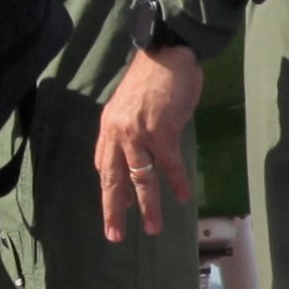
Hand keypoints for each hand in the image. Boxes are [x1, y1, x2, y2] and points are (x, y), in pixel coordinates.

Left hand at [94, 43, 201, 244]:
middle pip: (113, 179)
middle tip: (114, 235)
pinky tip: (183, 196)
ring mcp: (138, 133)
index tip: (115, 209)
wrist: (167, 54)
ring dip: (147, 206)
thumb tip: (139, 154)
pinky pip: (168, 164)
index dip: (110, 190)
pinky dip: (177, 181)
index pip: (104, 166)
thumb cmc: (153, 79)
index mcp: (109, 127)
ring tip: (152, 228)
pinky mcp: (161, 131)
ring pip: (140, 178)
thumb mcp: (130, 106)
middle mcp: (117, 133)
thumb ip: (130, 130)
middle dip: (113, 210)